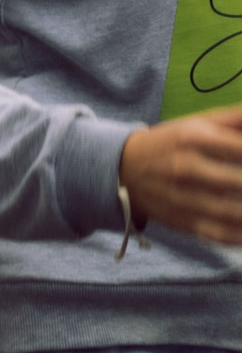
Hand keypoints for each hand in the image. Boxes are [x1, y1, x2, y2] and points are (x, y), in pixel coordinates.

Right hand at [119, 110, 241, 243]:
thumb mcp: (199, 124)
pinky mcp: (183, 222)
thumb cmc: (172, 143)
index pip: (241, 148)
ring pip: (234, 212)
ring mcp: (184, 198)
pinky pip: (221, 234)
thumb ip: (236, 119)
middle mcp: (186, 168)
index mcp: (193, 139)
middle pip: (240, 182)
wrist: (123, 168)